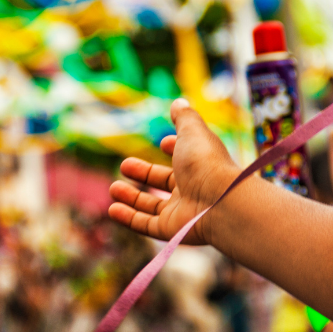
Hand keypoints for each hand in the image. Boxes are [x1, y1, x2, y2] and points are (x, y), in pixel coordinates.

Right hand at [109, 99, 238, 243]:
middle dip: (144, 173)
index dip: (174, 149)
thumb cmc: (207, 163)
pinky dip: (128, 218)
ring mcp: (181, 211)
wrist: (220, 201)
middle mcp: (191, 189)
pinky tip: (112, 209)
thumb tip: (178, 101)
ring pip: (152, 206)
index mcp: (199, 165)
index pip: (184, 159)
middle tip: (124, 165)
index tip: (163, 142)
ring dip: (131, 197)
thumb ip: (183, 117)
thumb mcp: (193, 131)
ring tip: (113, 188)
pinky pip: (146, 225)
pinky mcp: (171, 229)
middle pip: (164, 182)